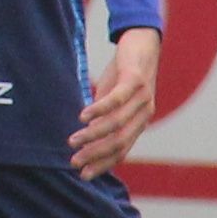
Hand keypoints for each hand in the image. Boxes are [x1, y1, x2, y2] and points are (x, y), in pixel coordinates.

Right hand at [69, 27, 160, 178]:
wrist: (142, 42)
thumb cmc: (123, 74)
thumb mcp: (112, 99)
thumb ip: (104, 119)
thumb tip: (87, 138)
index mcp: (139, 122)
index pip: (122, 151)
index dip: (103, 164)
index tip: (83, 175)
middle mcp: (144, 114)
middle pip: (119, 142)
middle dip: (95, 154)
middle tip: (74, 162)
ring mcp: (142, 98)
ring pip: (116, 124)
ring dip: (92, 136)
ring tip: (73, 141)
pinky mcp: (135, 80)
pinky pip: (116, 100)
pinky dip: (98, 110)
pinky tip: (82, 117)